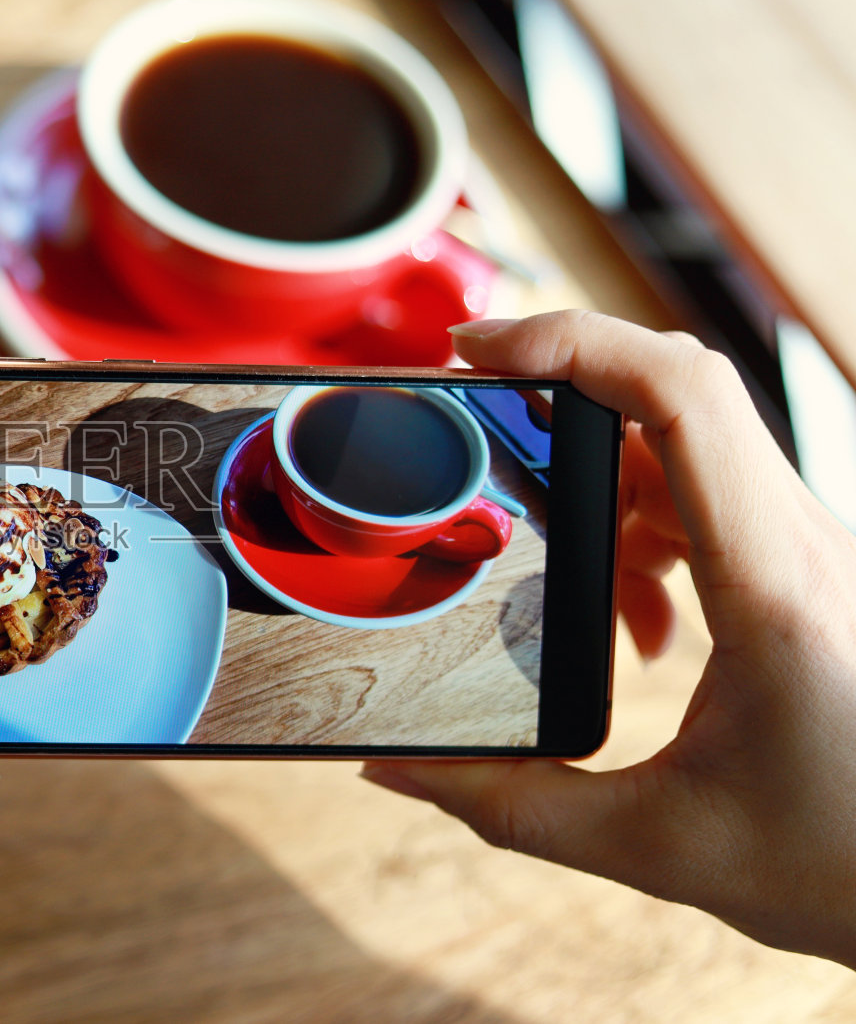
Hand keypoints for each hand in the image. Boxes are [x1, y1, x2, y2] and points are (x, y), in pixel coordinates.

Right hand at [360, 311, 855, 965]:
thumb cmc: (843, 867)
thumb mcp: (658, 846)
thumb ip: (509, 806)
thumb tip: (397, 770)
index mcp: (773, 587)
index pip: (681, 395)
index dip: (572, 341)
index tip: (476, 349)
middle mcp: (801, 546)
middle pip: (671, 399)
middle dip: (558, 404)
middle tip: (477, 439)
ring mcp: (808, 552)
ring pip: (684, 453)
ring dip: (601, 492)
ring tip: (558, 580)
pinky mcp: (804, 575)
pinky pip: (709, 505)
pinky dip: (643, 536)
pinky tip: (636, 625)